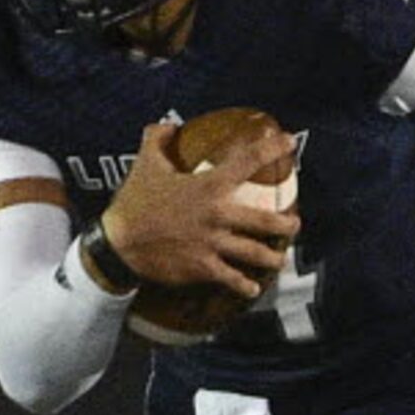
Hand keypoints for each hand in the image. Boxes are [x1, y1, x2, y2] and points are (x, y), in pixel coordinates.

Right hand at [93, 120, 301, 297]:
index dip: (272, 149)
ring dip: (272, 258)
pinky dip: (244, 286)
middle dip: (286, 224)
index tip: (289, 142)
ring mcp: (212, 244)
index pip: (248, 161)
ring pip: (254, 253)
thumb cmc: (134, 201)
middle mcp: (217, 216)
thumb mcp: (145, 164)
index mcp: (208, 187)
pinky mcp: (203, 268)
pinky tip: (252, 289)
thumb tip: (169, 124)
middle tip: (295, 224)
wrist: (119, 244)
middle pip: (264, 221)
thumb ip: (158, 139)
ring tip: (280, 259)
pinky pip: (231, 279)